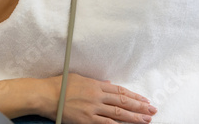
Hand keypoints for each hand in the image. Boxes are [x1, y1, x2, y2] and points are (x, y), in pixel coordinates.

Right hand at [37, 73, 156, 123]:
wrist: (46, 95)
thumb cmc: (59, 85)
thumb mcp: (79, 78)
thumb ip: (95, 82)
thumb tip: (109, 85)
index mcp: (95, 85)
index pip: (120, 91)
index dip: (134, 96)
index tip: (144, 99)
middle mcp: (97, 96)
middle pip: (123, 102)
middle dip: (139, 107)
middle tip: (152, 110)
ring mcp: (92, 109)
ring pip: (118, 114)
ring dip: (134, 118)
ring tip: (146, 120)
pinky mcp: (87, 120)